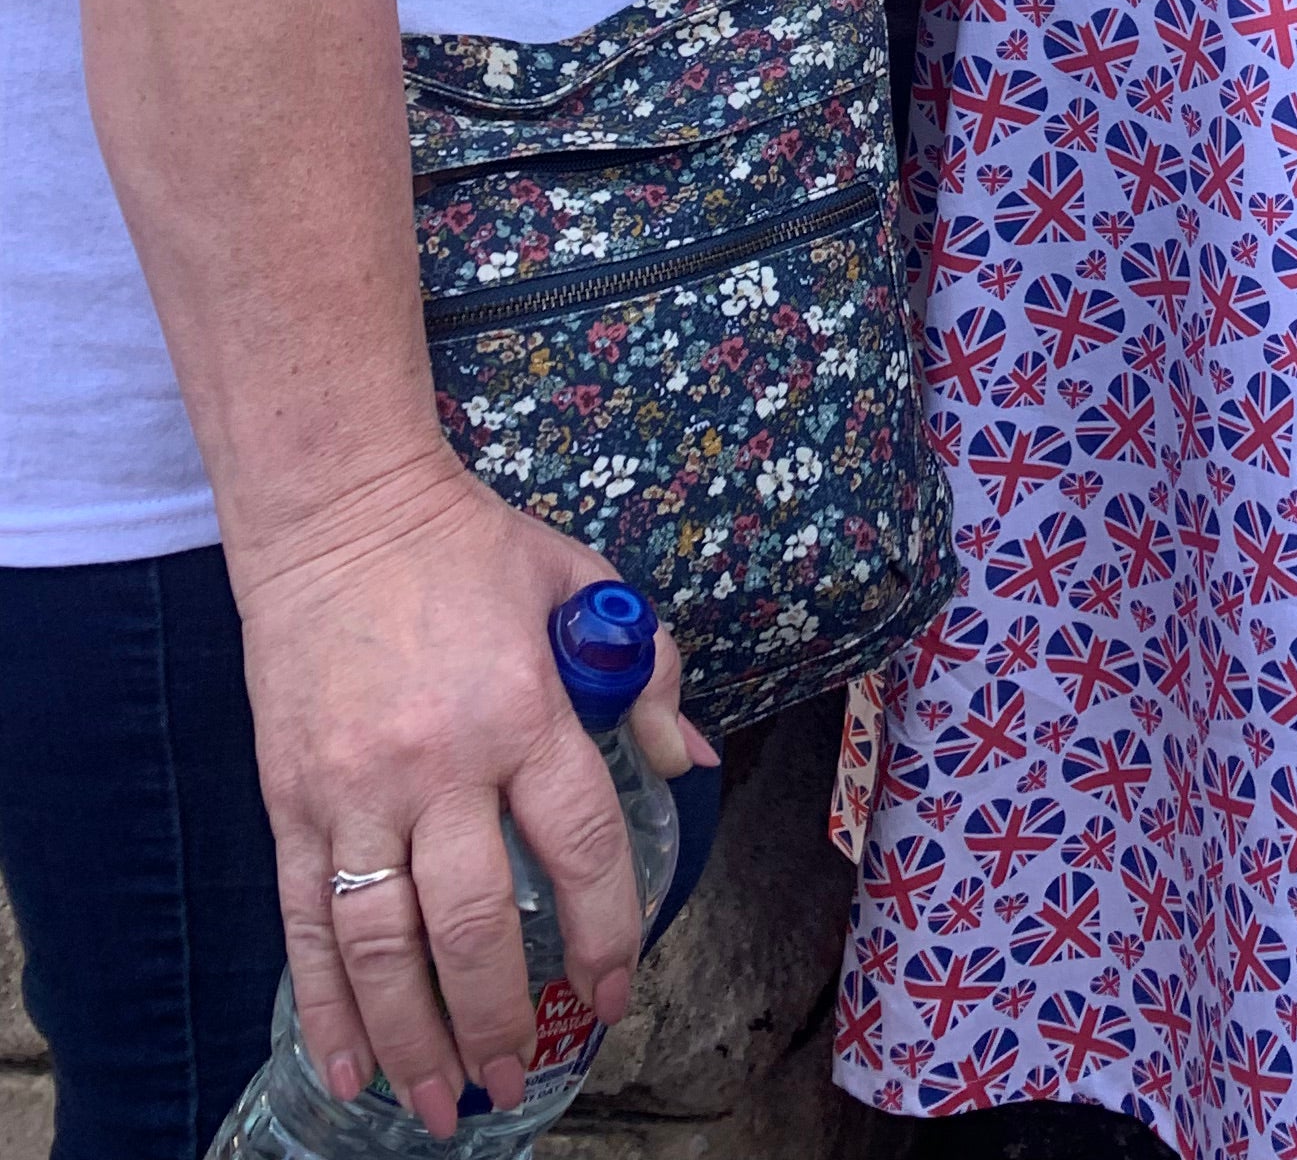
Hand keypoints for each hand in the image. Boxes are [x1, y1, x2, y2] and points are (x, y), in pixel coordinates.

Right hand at [236, 450, 710, 1136]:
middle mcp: (439, 763)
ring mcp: (356, 790)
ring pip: (385, 944)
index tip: (612, 989)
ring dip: (414, 1038)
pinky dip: (326, 1004)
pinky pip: (307, 923)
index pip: (581, 844)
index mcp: (525, 708)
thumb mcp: (580, 583)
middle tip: (520, 1078)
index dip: (603, 931)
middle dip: (502, 1016)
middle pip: (476, 921)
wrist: (339, 512)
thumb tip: (688, 761)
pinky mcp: (291, 803)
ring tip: (438, 1104)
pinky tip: (347, 1065)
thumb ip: (642, 672)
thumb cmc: (471, 547)